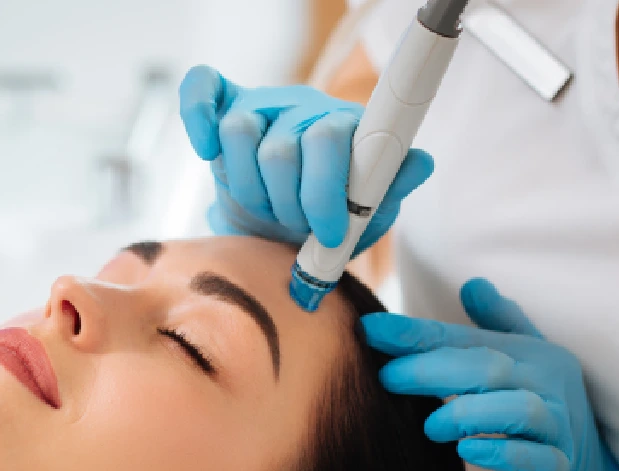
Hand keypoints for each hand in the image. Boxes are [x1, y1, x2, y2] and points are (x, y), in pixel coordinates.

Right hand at [178, 65, 434, 253]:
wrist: (284, 231)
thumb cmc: (329, 220)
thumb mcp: (368, 213)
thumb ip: (392, 186)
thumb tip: (420, 162)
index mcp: (343, 127)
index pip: (328, 139)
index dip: (324, 191)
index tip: (328, 233)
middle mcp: (302, 110)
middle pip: (280, 148)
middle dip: (286, 204)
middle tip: (295, 229)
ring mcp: (261, 108)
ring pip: (239, 132)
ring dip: (249, 188)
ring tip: (265, 211)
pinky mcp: (223, 109)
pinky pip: (202, 89)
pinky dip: (198, 117)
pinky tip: (206, 150)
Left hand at [360, 278, 618, 470]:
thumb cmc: (542, 423)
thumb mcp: (522, 370)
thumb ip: (496, 328)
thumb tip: (473, 283)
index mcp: (535, 356)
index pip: (468, 339)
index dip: (418, 333)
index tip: (370, 328)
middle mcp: (551, 386)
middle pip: (488, 368)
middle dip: (430, 369)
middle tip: (386, 378)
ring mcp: (560, 430)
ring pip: (517, 410)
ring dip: (466, 413)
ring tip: (429, 425)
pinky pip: (535, 458)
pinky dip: (500, 453)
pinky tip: (467, 451)